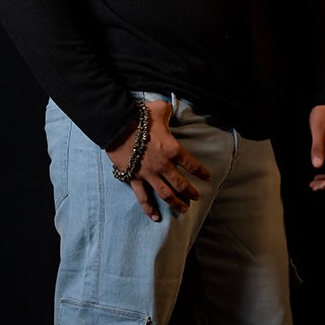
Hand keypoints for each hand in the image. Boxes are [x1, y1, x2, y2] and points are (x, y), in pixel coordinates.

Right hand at [106, 99, 210, 220]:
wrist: (117, 126)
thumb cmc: (140, 116)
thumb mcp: (159, 109)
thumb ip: (168, 110)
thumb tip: (171, 107)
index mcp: (172, 149)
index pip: (191, 164)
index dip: (201, 172)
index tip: (208, 177)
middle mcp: (163, 165)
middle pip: (180, 184)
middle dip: (190, 192)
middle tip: (196, 197)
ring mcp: (149, 174)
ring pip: (166, 194)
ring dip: (176, 203)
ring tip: (183, 209)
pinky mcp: (134, 178)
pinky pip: (143, 197)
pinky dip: (149, 209)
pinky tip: (155, 217)